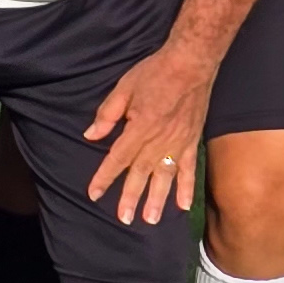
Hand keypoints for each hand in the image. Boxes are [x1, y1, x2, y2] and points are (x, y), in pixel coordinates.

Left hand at [84, 35, 217, 222]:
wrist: (191, 63)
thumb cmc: (155, 72)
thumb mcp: (124, 87)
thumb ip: (108, 114)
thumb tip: (91, 135)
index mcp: (140, 128)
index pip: (118, 158)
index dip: (104, 177)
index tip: (94, 193)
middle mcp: (159, 141)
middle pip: (141, 173)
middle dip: (130, 197)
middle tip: (124, 219)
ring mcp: (178, 143)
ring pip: (165, 177)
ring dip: (157, 200)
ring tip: (150, 220)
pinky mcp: (192, 141)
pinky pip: (189, 168)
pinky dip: (187, 188)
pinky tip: (183, 206)